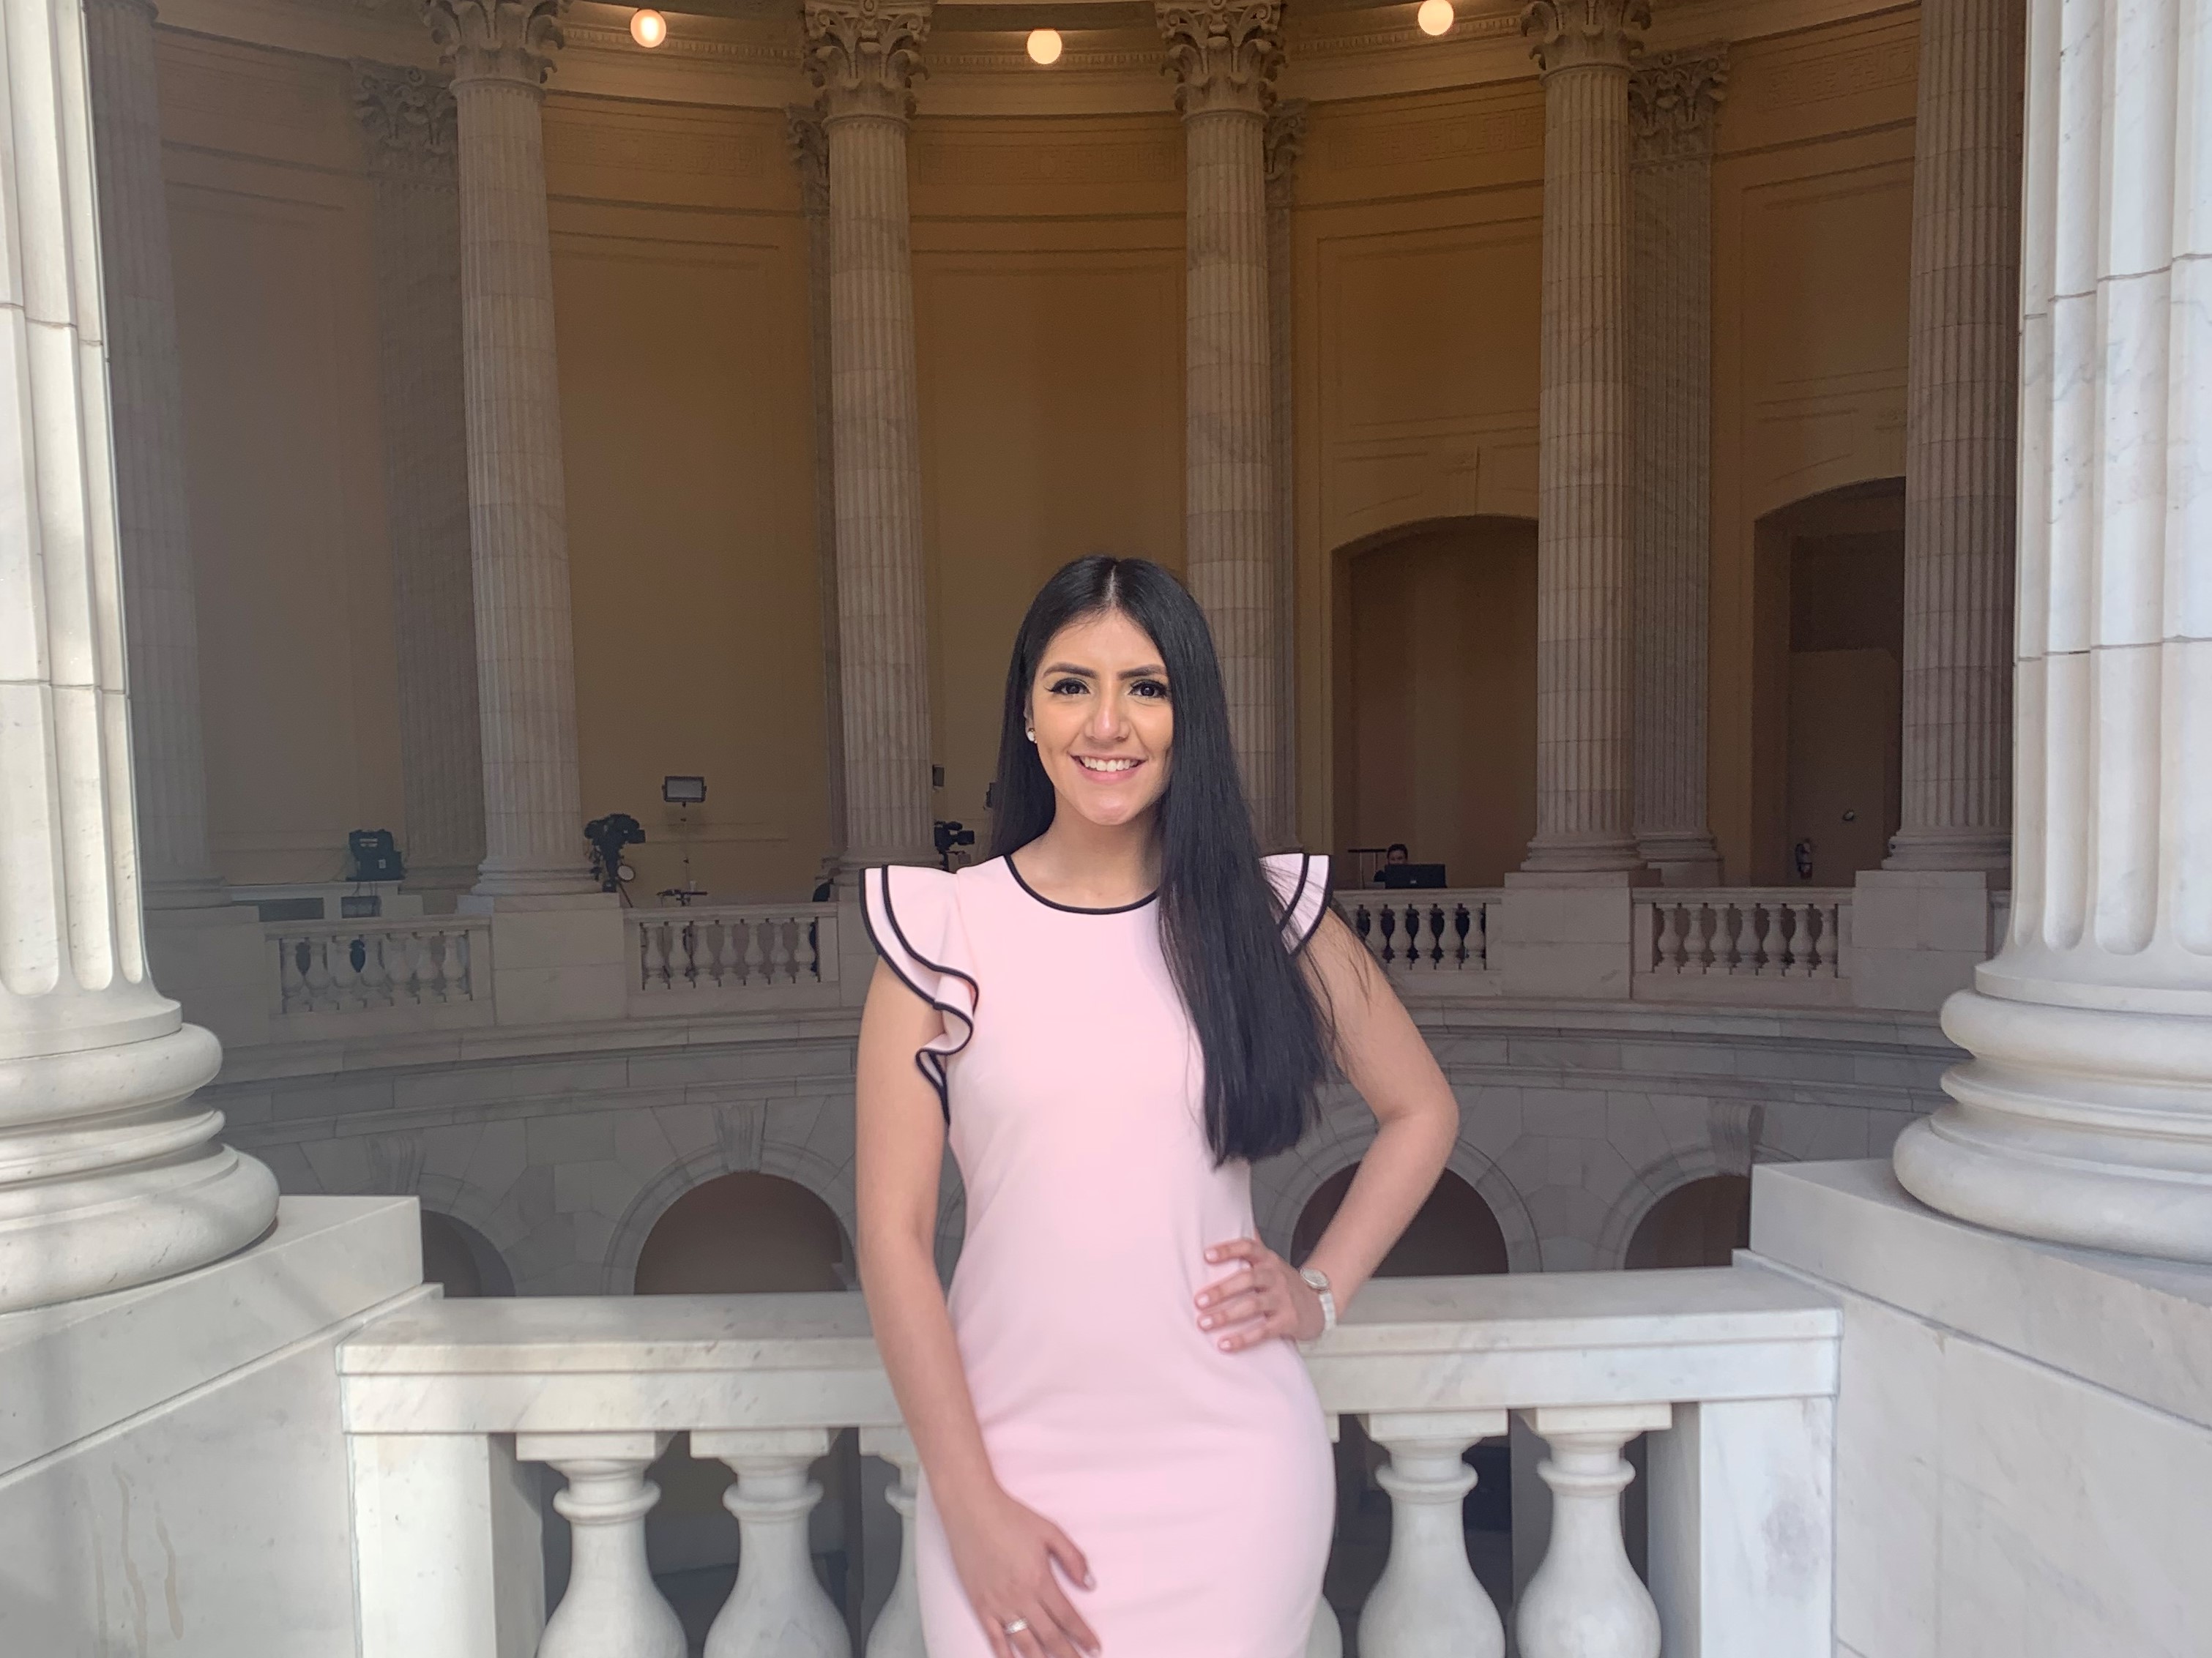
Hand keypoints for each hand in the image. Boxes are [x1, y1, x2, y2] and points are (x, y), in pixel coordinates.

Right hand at [940, 1484, 1099, 1657]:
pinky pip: (994, 1638)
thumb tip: (1090, 1584)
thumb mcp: (1050, 1531)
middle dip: (1068, 1655)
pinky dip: (1005, 1655)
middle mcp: (1020, 1597)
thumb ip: (1073, 1558)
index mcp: (1040, 1580)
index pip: (1067, 1617)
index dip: (1083, 1636)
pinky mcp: (980, 1605)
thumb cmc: (1010, 1517)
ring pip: (1025, 1644)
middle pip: (1050, 1637)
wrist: (972, 1510)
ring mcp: (998, 1604)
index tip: (1095, 1648)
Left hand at [1194, 1237, 1325, 1350]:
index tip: (1206, 1255)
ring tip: (1204, 1323)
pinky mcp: (1287, 1321)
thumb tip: (1230, 1217)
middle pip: (1247, 1278)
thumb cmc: (1283, 1283)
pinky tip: (1224, 1344)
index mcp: (1268, 1260)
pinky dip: (1243, 1338)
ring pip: (1253, 1305)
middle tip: (1198, 1300)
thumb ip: (1251, 1246)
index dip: (1227, 1249)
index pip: (1248, 1248)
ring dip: (1226, 1315)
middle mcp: (1275, 1276)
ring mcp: (1282, 1299)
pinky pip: (1263, 1330)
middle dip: (1221, 1290)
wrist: (1319, 1303)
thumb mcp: (1270, 1261)